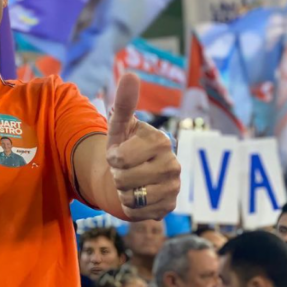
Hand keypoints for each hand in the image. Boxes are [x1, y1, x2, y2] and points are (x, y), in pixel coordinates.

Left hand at [106, 74, 180, 220]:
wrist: (129, 174)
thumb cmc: (123, 146)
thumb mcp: (119, 126)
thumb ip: (124, 103)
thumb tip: (130, 74)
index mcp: (160, 141)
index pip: (120, 158)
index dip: (112, 157)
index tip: (118, 153)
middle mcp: (173, 164)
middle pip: (123, 179)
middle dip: (116, 175)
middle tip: (124, 169)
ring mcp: (173, 187)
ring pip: (131, 197)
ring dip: (122, 191)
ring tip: (130, 181)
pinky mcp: (169, 207)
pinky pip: (137, 213)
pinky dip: (130, 206)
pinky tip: (137, 195)